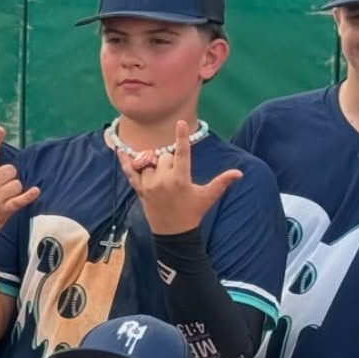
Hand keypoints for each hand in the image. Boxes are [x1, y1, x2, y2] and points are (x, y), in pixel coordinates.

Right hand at [0, 125, 38, 245]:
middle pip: (10, 169)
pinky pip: (20, 199)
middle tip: (0, 188)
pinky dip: (28, 196)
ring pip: (17, 184)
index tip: (0, 129)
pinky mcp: (4, 209)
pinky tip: (35, 191)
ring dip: (14, 191)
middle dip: (9, 178)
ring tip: (3, 199)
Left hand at [117, 119, 242, 235]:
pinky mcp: (140, 190)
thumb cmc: (192, 213)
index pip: (182, 153)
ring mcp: (149, 185)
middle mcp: (163, 180)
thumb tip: (239, 173)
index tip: (180, 123)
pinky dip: (124, 161)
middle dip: (170, 161)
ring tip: (163, 178)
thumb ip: (222, 182)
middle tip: (176, 176)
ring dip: (156, 164)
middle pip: (165, 156)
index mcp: (181, 179)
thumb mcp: (207, 197)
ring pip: (150, 162)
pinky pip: (130, 172)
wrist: (174, 234)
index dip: (181, 137)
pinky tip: (119, 149)